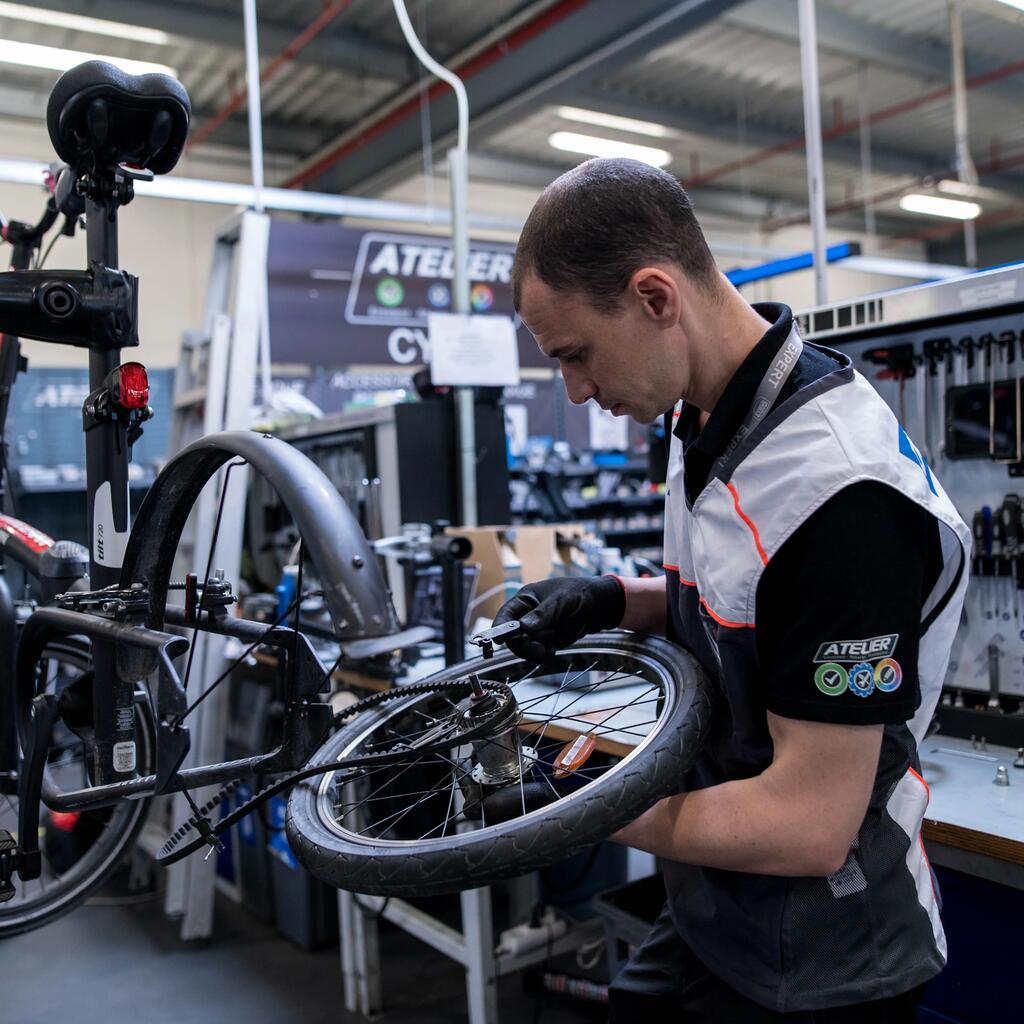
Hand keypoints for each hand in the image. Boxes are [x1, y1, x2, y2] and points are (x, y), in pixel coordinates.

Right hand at [493, 576, 625, 661]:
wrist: (602, 606)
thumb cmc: (580, 593)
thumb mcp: (561, 600)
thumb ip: (542, 614)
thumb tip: (524, 627)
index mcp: (526, 600)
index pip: (505, 615)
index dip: (499, 628)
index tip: (500, 640)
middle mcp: (528, 615)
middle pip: (513, 636)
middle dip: (522, 645)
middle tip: (537, 649)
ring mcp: (538, 630)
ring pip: (525, 648)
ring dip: (535, 651)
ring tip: (549, 649)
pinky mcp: (548, 641)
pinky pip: (539, 653)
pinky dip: (545, 654)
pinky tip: (554, 649)